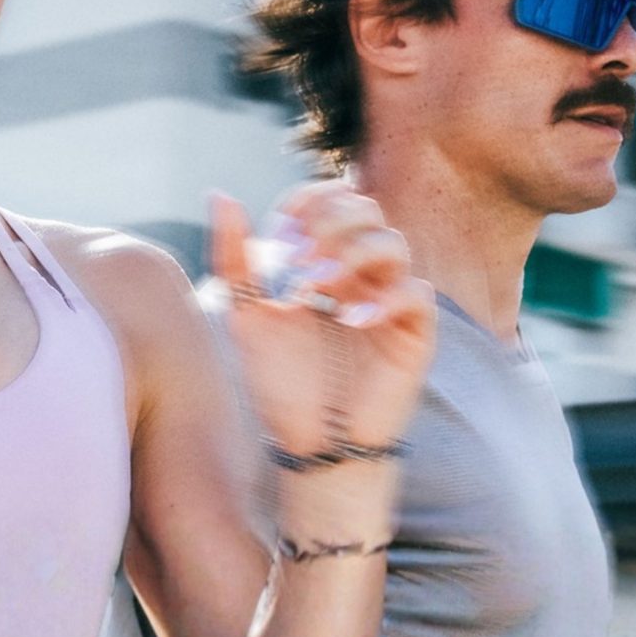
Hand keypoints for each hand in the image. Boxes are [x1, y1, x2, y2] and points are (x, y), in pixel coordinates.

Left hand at [211, 181, 434, 455]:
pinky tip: (351, 319)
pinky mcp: (415, 334)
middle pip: (366, 209)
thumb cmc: (280, 376)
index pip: (333, 197)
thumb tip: (218, 194)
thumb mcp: (245, 311)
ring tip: (317, 289)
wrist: (309, 442)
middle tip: (297, 262)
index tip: (279, 231)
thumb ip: (232, 256)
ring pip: (393, 242)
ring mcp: (391, 299)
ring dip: (351, 254)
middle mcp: (364, 271)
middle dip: (328, 224)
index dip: (309, 200)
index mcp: (327, 257)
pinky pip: (417, 294)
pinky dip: (385, 297)